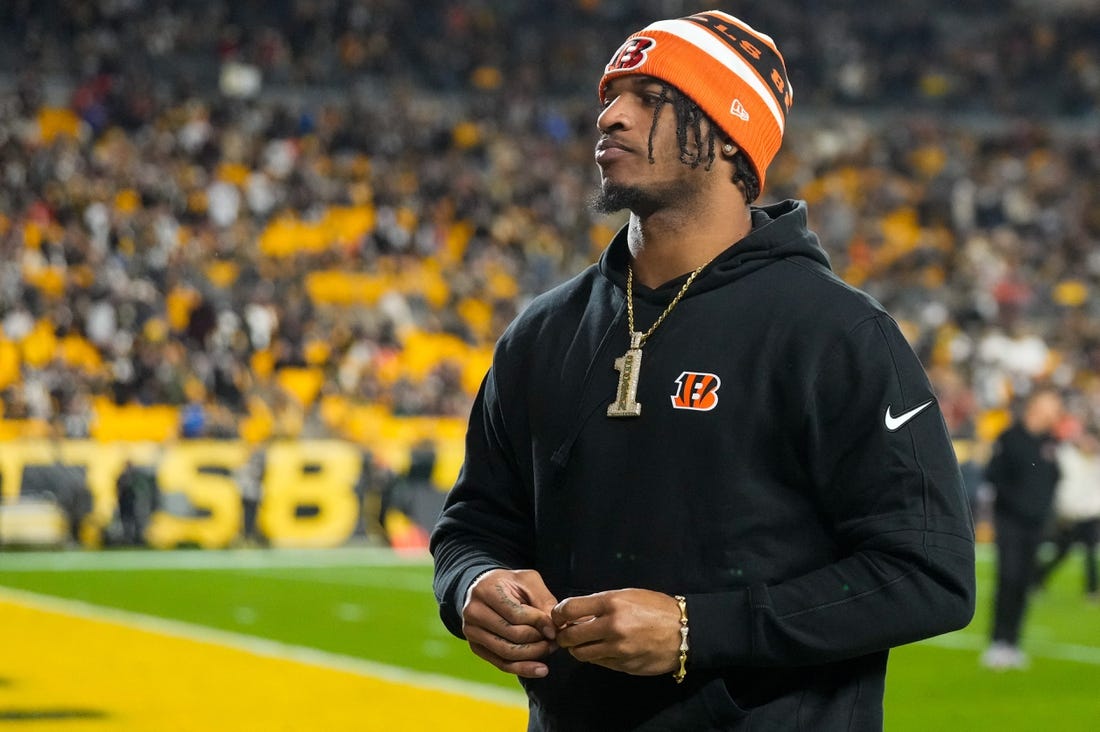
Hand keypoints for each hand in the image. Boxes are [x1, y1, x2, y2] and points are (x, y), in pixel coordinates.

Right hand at [461, 568, 558, 678]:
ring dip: (533, 655)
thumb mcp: (528, 581)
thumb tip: (553, 629)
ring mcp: (471, 631)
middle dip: (538, 641)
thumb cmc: (510, 583)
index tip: (555, 629)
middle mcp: (473, 612)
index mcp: (486, 590)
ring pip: (507, 652)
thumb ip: (543, 600)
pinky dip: (522, 669)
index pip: (516, 615)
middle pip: (512, 635)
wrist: (485, 589)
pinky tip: (540, 669)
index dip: (539, 624)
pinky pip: (500, 663)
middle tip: (555, 642)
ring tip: (549, 650)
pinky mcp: (475, 646)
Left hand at [551, 589, 681, 675]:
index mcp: (612, 603)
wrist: (686, 631)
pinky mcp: (624, 666)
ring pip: (581, 654)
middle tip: (567, 632)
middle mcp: (612, 627)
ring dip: (578, 649)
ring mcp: (618, 650)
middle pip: (570, 636)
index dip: (558, 614)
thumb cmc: (657, 608)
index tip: (559, 616)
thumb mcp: (628, 595)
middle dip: (564, 635)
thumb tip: (575, 613)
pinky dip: (596, 657)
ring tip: (584, 642)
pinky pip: (599, 663)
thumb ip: (601, 603)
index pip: (569, 609)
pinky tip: (604, 649)